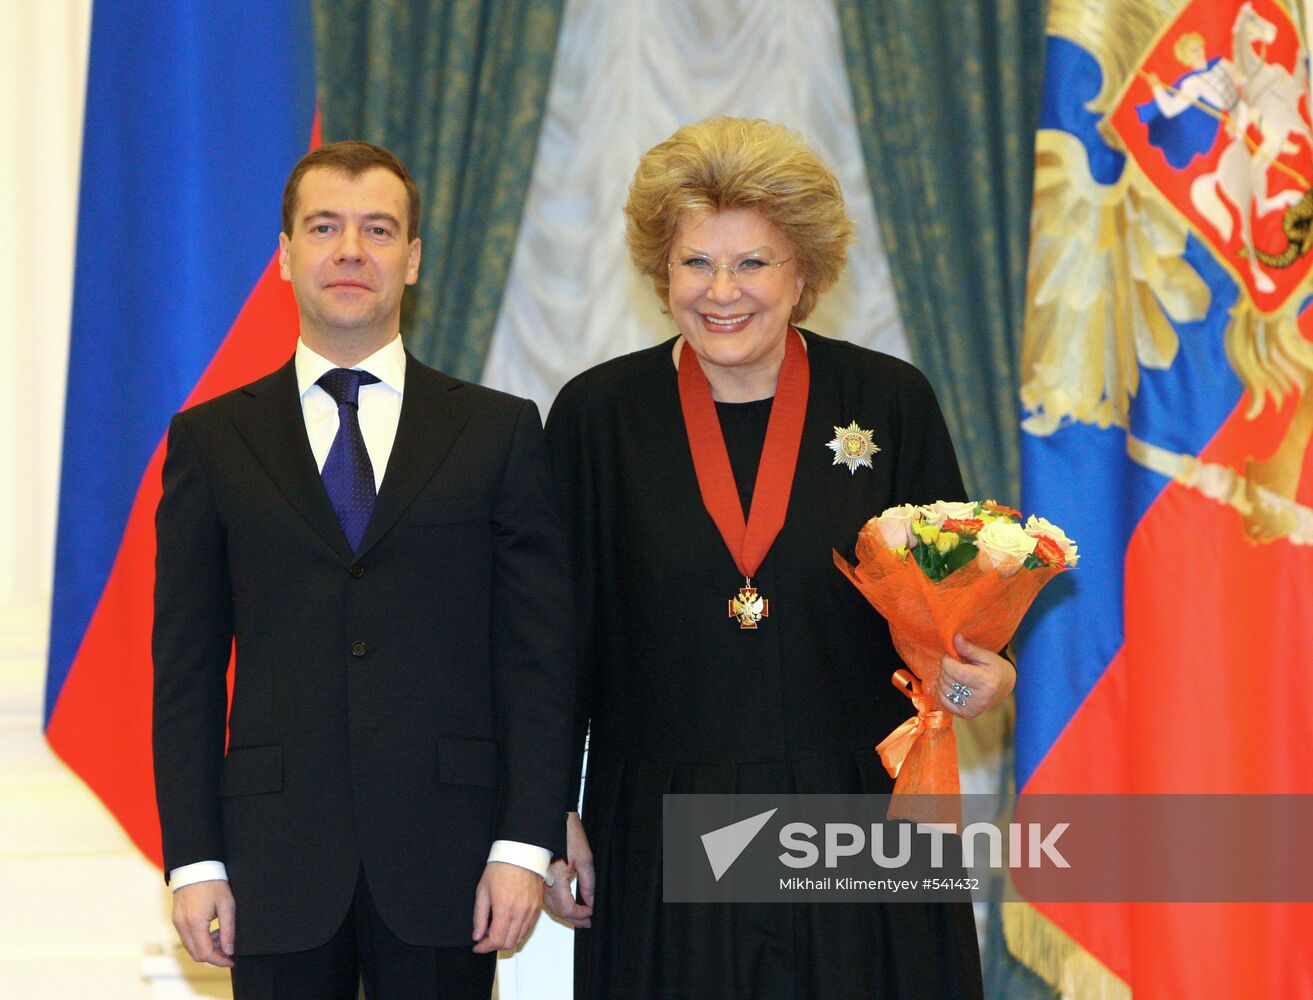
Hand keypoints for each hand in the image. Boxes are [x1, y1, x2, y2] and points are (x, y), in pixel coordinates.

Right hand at [171, 880, 234, 967]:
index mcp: (195, 923)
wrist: (196, 867)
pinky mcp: (177, 920)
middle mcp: (182, 926)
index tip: (232, 959)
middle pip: (196, 954)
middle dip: (214, 955)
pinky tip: (213, 929)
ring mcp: (177, 923)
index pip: (205, 953)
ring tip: (223, 934)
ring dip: (207, 947)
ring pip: (191, 947)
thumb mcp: (227, 905)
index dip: (219, 960)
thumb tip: (229, 950)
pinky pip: (187, 938)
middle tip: (229, 947)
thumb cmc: (213, 883)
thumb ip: (228, 929)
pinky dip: (200, 939)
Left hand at [471, 861, 544, 953]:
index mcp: (505, 908)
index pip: (496, 940)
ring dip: (507, 939)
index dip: (485, 947)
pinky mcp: (538, 907)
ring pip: (520, 938)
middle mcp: (520, 912)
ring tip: (496, 930)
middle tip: (485, 938)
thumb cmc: (501, 867)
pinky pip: (528, 928)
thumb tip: (477, 935)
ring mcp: (531, 910)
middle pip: (509, 943)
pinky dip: (517, 932)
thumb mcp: (483, 891)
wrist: (521, 854)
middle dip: (495, 945)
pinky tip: (508, 924)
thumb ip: (479, 916)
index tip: (478, 946)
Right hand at [545, 811, 593, 928]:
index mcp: (556, 879)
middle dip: (574, 919)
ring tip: (580, 917)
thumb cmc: (567, 833)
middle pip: (558, 911)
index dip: (580, 915)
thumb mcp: (585, 858)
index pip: (567, 908)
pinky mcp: (540, 876)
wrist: (552, 818)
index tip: (591, 914)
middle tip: (587, 922)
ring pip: (551, 907)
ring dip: (566, 914)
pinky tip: (568, 905)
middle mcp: (544, 883)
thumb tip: (591, 902)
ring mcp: (540, 881)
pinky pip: (547, 898)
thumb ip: (588, 884)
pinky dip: (558, 905)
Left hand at [938, 634, 1014, 720]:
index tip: (950, 655)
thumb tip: (955, 638)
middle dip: (946, 669)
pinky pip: (944, 702)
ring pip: (944, 691)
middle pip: (948, 680)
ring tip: (954, 674)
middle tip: (953, 663)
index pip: (956, 671)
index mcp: (986, 682)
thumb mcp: (985, 655)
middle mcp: (980, 699)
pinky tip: (952, 685)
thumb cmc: (995, 668)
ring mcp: (973, 709)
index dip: (947, 661)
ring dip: (944, 679)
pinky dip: (944, 692)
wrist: (1005, 686)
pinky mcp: (967, 715)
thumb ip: (968, 648)